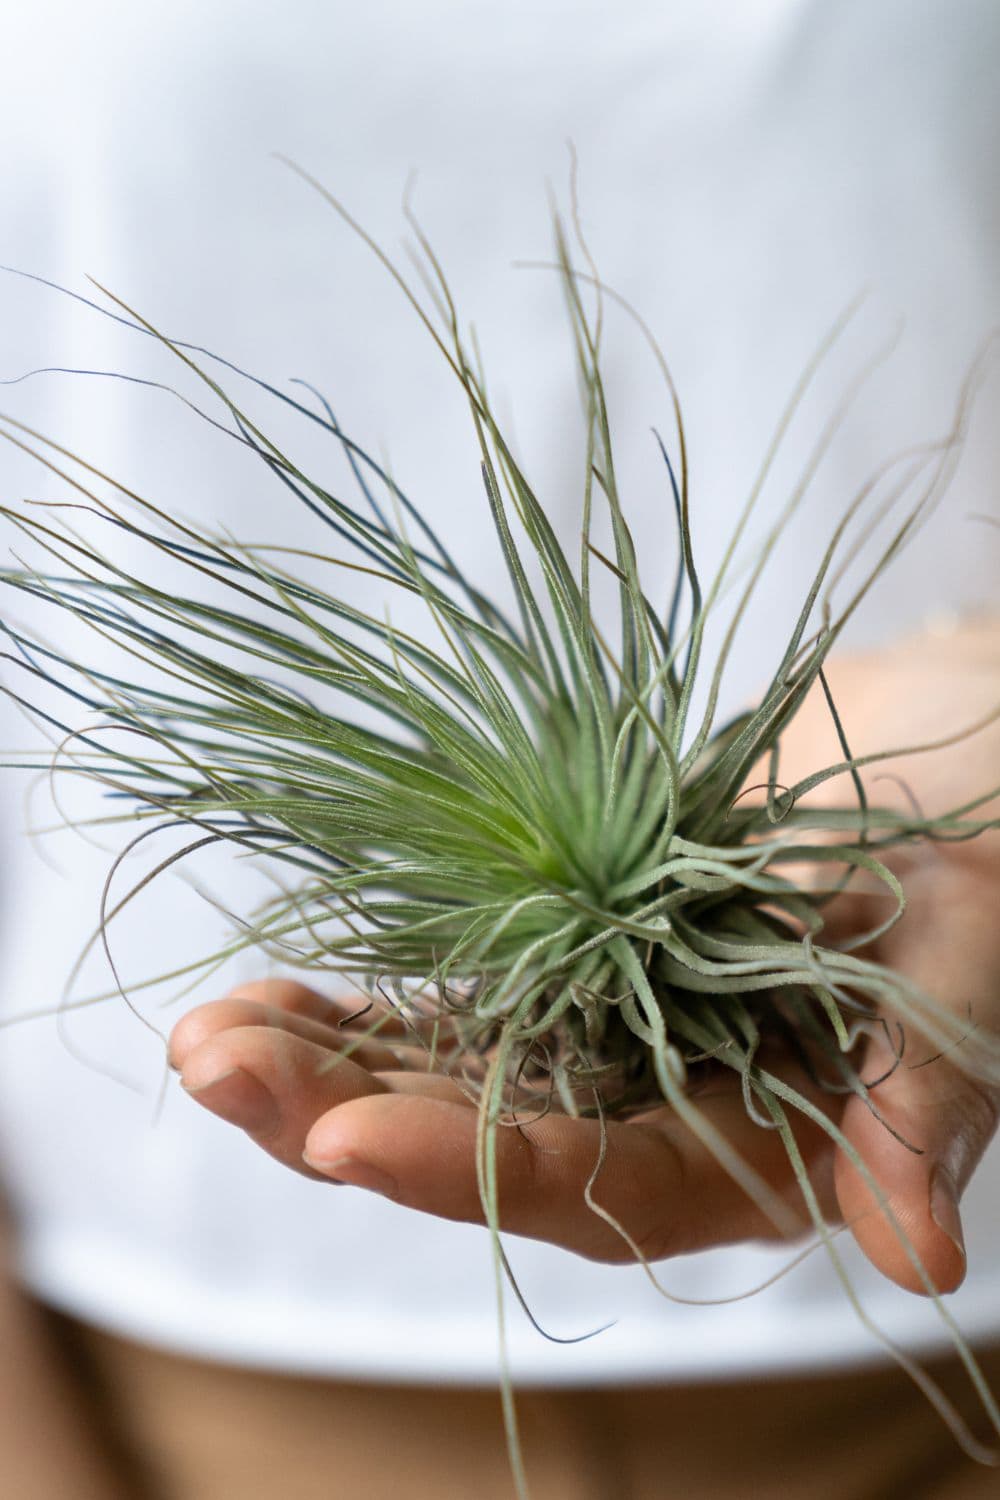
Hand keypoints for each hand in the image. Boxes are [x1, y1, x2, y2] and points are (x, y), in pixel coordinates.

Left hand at [169, 616, 999, 1293]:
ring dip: (321, 1062)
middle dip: (338, 1115)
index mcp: (755, 1148)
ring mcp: (601, 1043)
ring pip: (442, 1079)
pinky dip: (362, 1002)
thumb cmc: (975, 877)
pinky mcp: (568, 975)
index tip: (339, 1141)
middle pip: (479, 1144)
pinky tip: (268, 996)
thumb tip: (920, 1253)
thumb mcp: (972, 962)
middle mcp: (659, 1116)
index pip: (598, 1185)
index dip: (467, 1168)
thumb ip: (934, 1097)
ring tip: (203, 1037)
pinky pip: (451, 1006)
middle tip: (213, 1069)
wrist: (938, 785)